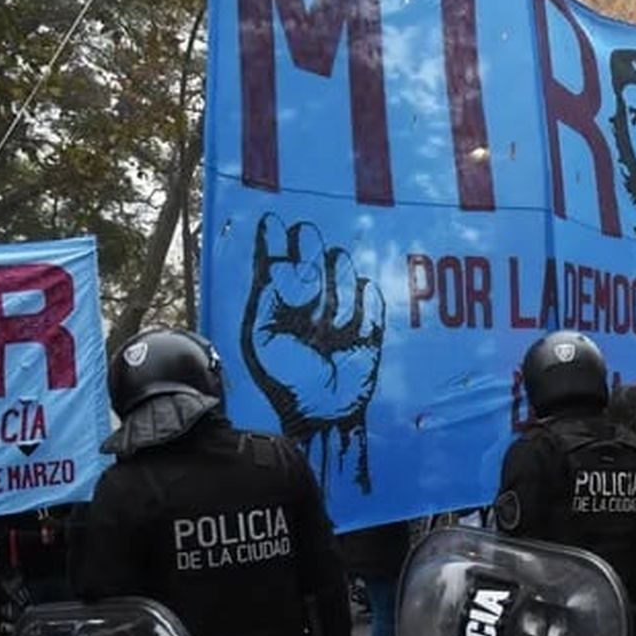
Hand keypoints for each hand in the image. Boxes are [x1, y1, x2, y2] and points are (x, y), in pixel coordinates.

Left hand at [243, 214, 385, 502]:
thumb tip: (281, 262)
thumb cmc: (287, 380)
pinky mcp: (369, 321)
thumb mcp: (263, 336)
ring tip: (330, 332)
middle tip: (307, 267)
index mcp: (278, 297)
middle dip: (310, 255)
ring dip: (337, 297)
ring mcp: (340, 306)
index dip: (276, 237)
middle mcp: (309, 295)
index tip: (273, 221)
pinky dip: (363, 312)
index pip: (278, 255)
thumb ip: (271, 296)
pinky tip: (351, 336)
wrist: (325, 414)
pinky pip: (371, 298)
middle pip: (314, 253)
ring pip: (343, 272)